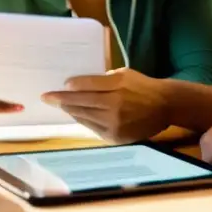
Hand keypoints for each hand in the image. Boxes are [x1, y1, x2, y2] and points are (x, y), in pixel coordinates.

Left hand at [41, 69, 168, 143]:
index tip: (60, 85)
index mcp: (117, 86)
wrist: (165, 106)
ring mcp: (114, 123)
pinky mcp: (115, 137)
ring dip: (70, 111)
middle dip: (61, 100)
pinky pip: (92, 128)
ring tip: (60, 106)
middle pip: (81, 102)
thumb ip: (103, 78)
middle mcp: (114, 105)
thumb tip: (80, 84)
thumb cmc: (143, 86)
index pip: (87, 85)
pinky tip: (76, 115)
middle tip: (46, 97)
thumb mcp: (124, 74)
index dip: (71, 86)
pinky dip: (83, 120)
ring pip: (84, 116)